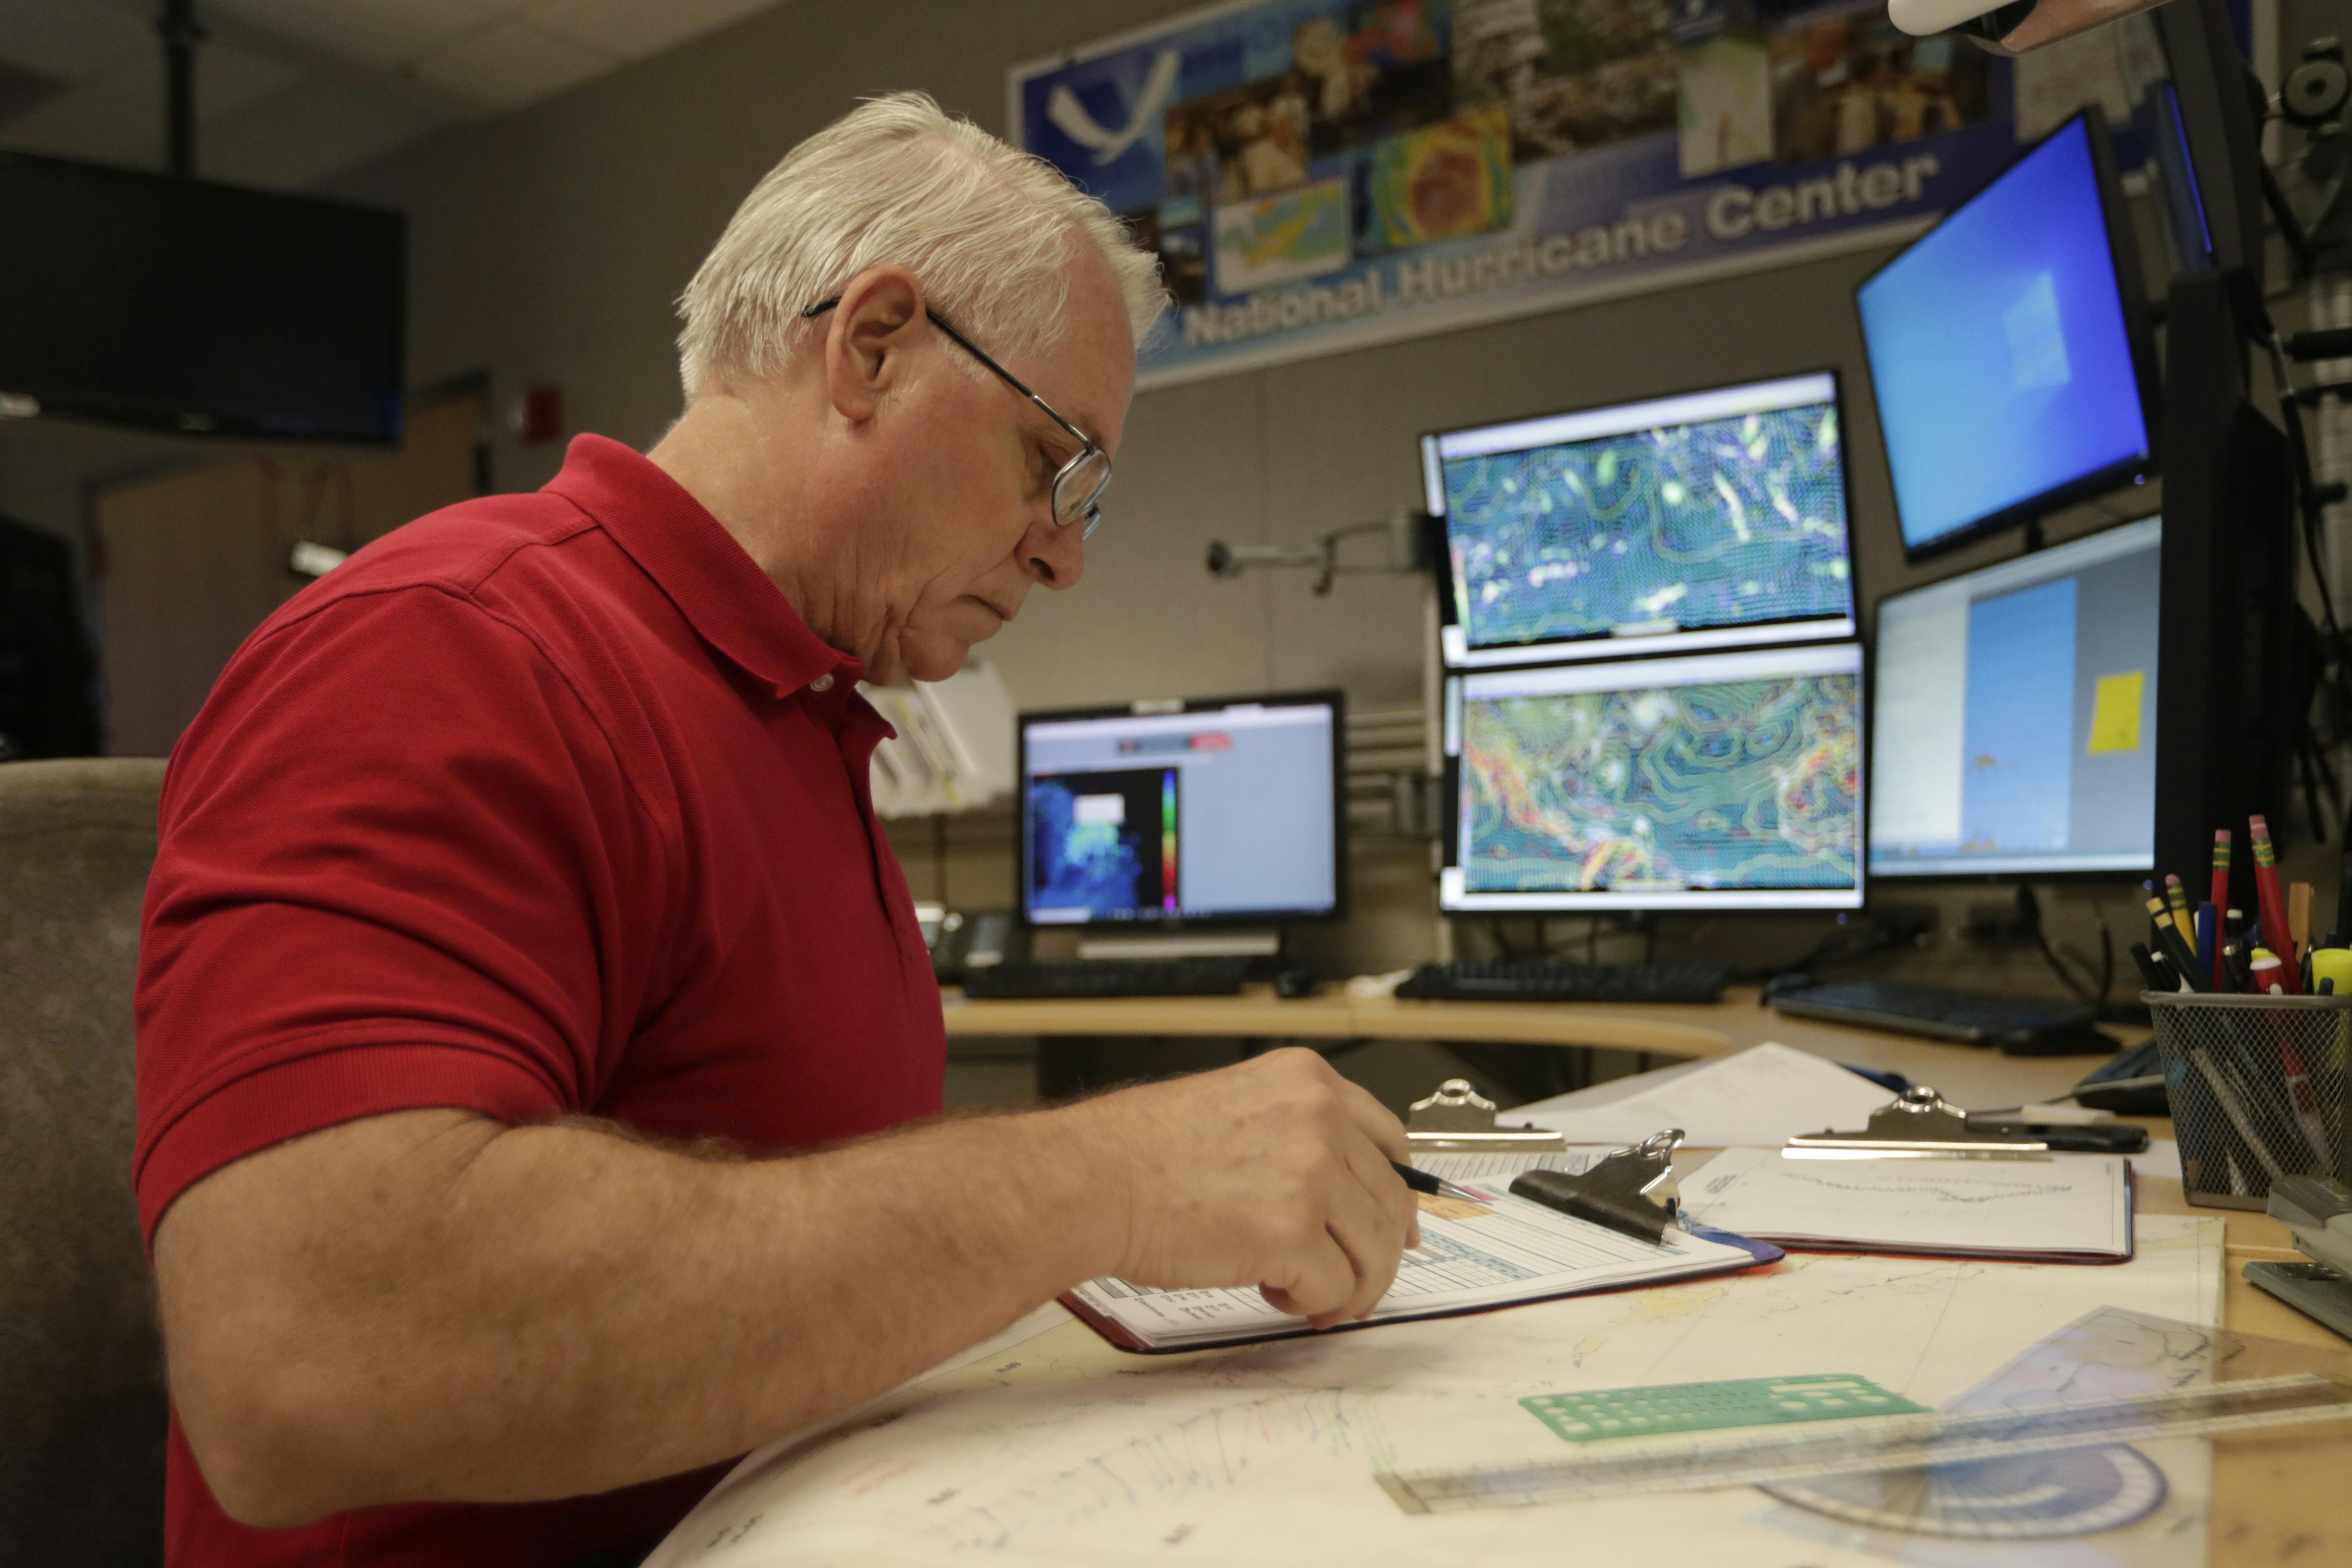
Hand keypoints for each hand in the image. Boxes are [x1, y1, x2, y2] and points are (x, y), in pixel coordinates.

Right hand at [1057, 1049, 1418, 1328]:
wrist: (1091, 1180)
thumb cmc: (1139, 1152)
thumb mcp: (1234, 1105)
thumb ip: (1293, 1133)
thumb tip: (1336, 1189)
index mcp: (1306, 1080)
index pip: (1389, 1139)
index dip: (1395, 1192)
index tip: (1394, 1224)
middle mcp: (1319, 1117)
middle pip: (1389, 1202)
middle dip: (1376, 1253)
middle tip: (1348, 1282)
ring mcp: (1310, 1174)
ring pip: (1375, 1251)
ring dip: (1347, 1285)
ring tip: (1302, 1291)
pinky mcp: (1293, 1234)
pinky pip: (1336, 1288)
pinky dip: (1313, 1304)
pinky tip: (1273, 1293)